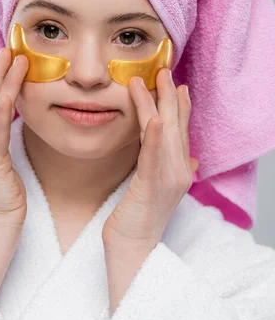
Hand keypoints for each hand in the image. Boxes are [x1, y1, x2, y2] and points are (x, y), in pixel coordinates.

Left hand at [102, 68, 197, 250]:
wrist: (132, 249)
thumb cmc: (137, 219)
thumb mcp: (153, 188)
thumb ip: (165, 168)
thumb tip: (185, 156)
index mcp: (178, 170)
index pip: (180, 132)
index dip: (179, 107)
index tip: (176, 85)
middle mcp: (179, 172)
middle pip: (174, 126)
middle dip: (169, 96)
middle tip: (163, 70)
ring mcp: (167, 179)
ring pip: (163, 134)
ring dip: (157, 104)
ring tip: (152, 80)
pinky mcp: (151, 187)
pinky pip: (152, 157)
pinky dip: (152, 136)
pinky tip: (150, 117)